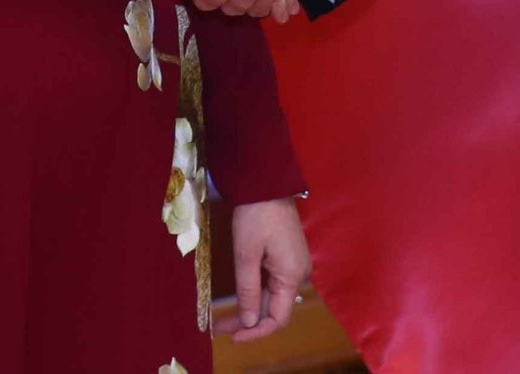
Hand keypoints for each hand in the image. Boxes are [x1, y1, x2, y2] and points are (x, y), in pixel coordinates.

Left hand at [222, 197, 310, 342]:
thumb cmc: (256, 216)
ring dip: (251, 308)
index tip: (233, 336)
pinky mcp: (288, 256)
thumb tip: (249, 322)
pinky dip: (256, 293)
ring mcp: (295, 264)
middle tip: (220, 327)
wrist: (266, 183)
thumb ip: (248, 290)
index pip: (278, 318)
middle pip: (275, 308)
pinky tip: (240, 298)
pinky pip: (274, 283)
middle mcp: (299, 273)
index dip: (256, 332)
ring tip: (225, 317)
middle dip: (249, 321)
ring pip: (273, 297)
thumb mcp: (246, 255)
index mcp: (293, 275)